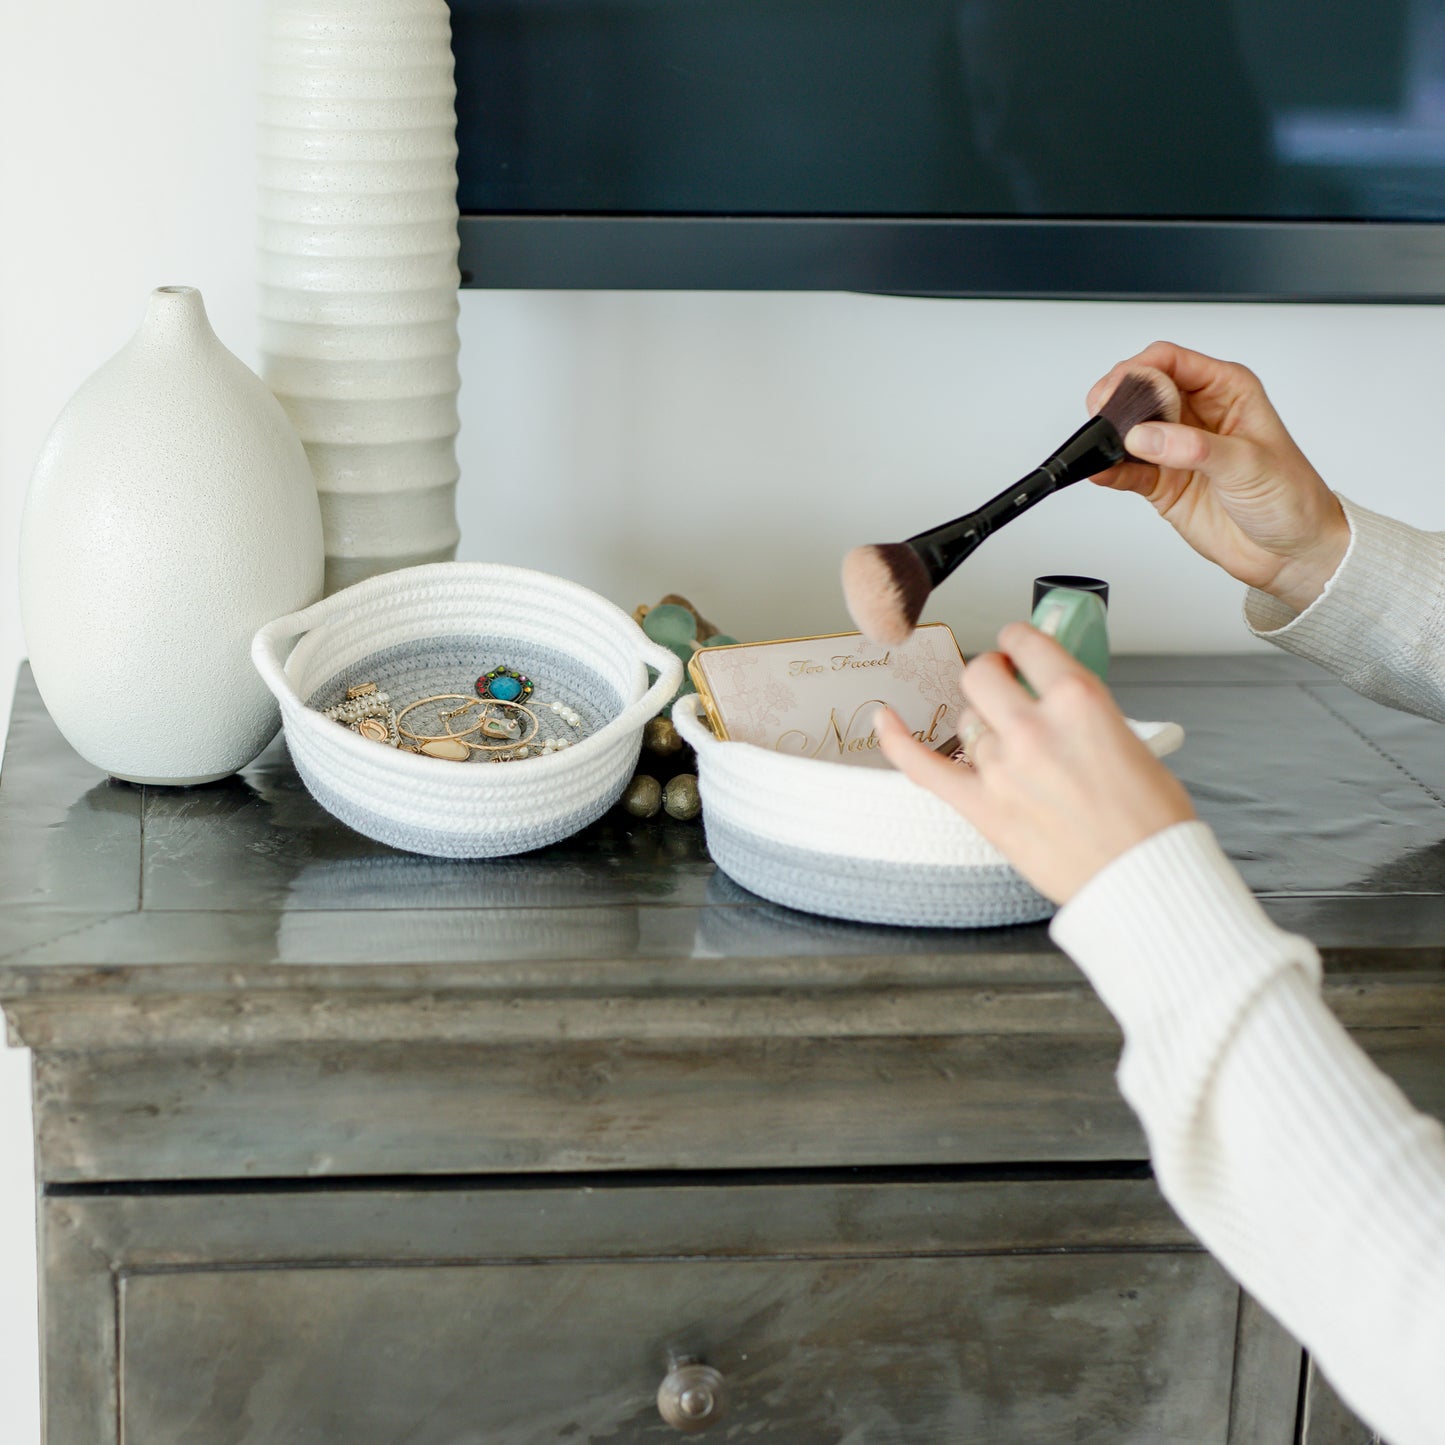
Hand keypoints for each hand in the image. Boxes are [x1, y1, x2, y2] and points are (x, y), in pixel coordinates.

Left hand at [877, 623, 1194, 904]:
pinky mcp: (981, 806)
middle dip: (991, 676)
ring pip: (965, 723)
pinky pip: (922, 764)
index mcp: (1079, 700)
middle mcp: (1033, 726)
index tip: (1016, 647)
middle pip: (981, 675)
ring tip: (1008, 746)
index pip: (1027, 643)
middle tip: (1003, 688)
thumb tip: (1052, 695)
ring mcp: (1001, 767)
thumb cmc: (1149, 818)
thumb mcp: (1129, 739)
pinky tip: (883, 718)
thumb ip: (1082, 712)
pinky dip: (897, 739)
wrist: (1141, 876)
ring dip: (981, 727)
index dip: (1018, 642)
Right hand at [1089, 341, 1349, 612]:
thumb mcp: (1249, 463)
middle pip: (1140, 390)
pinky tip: (1103, 472)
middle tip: (1106, 421)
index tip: (1122, 394)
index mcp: (1226, 390)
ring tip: (1102, 448)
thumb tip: (1145, 436)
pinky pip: (1127, 470)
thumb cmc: (1291, 497)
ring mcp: (1176, 449)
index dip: (1140, 371)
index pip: (1171, 361)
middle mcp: (1197, 414)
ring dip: (1110, 436)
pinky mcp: (1162, 482)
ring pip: (1128, 429)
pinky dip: (1110, 470)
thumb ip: (1194, 447)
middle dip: (1117, 401)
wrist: (1292, 551)